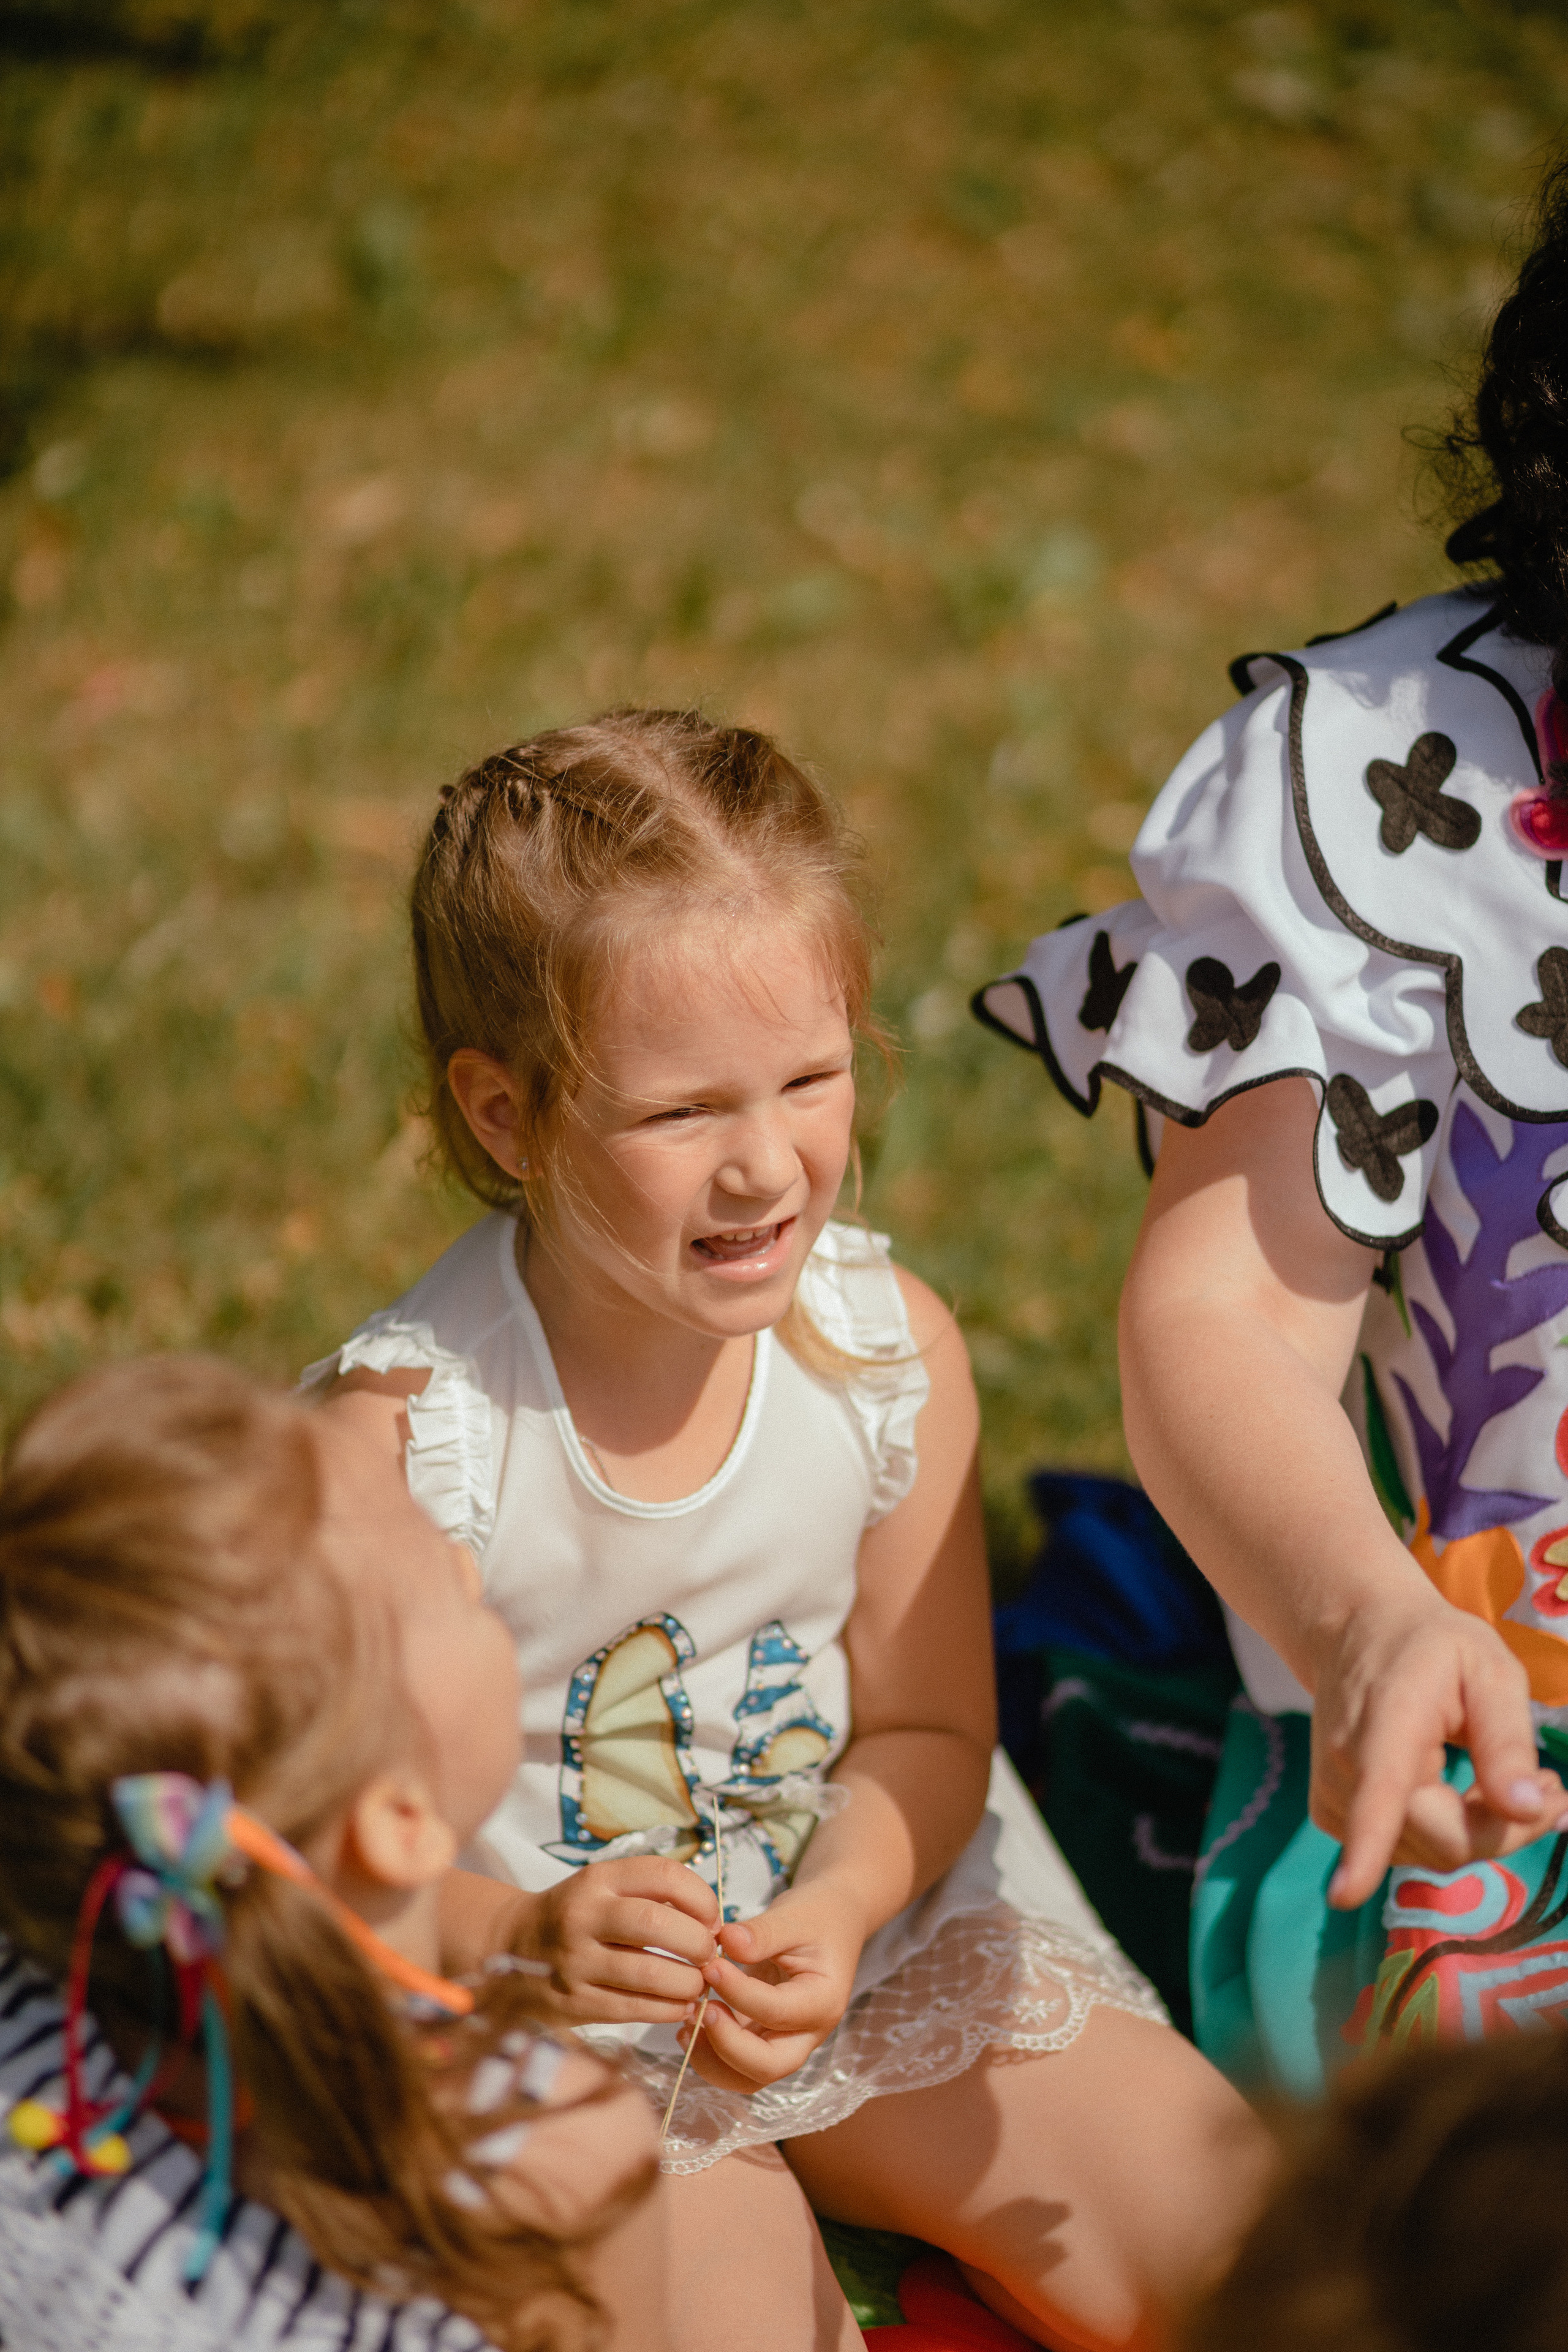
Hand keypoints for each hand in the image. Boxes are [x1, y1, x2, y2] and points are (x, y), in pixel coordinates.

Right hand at [522, 1858, 717, 2024]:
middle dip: (697, 1942)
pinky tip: (680, 2006)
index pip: (664, 1875)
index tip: (713, 1918)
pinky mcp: (575, 2003)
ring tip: (699, 1983)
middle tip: (709, 1955)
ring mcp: (576, 1962)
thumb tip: (713, 1921)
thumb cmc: (575, 1915)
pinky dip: (668, 2009)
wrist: (511, 1948)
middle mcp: (584, 1916)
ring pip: (649, 1973)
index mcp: (598, 1879)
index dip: (701, 1897)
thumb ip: (652, 1894)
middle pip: (657, 1923)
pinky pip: (634, 2009)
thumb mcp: (604, 1887)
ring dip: (688, 1982)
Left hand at [682, 1882, 862, 2093]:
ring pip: (748, 2076)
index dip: (739, 1993)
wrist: (830, 1921)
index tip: (709, 1965)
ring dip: (712, 2058)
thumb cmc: (813, 1918)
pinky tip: (689, 2026)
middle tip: (698, 2009)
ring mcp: (785, 2041)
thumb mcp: (793, 1916)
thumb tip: (726, 1940)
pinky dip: (710, 2054)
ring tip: (686, 2022)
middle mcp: (807, 2033)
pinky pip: (736, 2065)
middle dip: (726, 2045)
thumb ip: (762, 1932)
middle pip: (767, 2066)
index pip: (776, 2011)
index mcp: (822, 2002)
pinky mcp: (764, 2039)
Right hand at [1312, 1589, 1567, 1907]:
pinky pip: (1411, 1850)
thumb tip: (1526, 1810)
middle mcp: (1347, 1769)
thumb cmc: (1432, 1647)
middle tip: (1550, 1784)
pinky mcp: (1334, 1817)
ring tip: (1507, 1775)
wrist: (1357, 1632)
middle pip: (1444, 1843)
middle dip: (1508, 1829)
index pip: (1376, 1792)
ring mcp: (1334, 1799)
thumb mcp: (1490, 1670)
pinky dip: (1449, 1832)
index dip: (1364, 1847)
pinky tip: (1463, 1790)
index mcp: (1386, 1725)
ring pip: (1432, 1854)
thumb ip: (1508, 1740)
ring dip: (1483, 1829)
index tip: (1345, 1895)